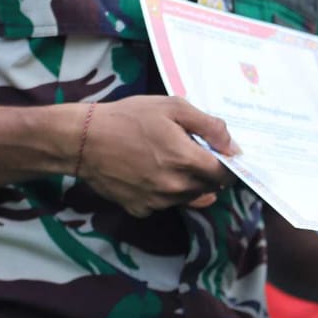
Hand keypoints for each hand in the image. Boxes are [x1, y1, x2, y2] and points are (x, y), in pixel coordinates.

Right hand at [75, 97, 236, 216]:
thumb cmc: (129, 118)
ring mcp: (157, 202)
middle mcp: (175, 187)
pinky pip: (165, 204)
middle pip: (208, 188)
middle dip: (208, 173)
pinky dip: (166, 192)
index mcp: (186, 160)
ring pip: (188, 198)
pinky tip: (152, 172)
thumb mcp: (173, 107)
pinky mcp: (140, 209)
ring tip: (170, 160)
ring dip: (189, 183)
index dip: (228, 165)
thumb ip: (209, 126)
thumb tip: (233, 146)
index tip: (222, 155)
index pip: (224, 174)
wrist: (84, 140)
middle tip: (193, 153)